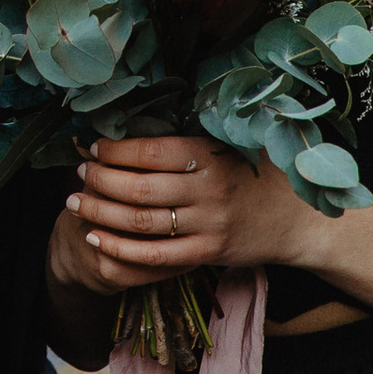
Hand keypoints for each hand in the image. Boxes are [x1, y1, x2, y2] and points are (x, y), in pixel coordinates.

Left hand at [50, 132, 321, 300]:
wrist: (296, 220)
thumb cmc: (257, 175)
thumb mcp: (231, 145)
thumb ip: (192, 137)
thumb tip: (137, 116)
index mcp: (210, 155)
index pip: (150, 152)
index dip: (114, 150)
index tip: (93, 147)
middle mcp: (208, 190)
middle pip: (138, 188)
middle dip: (99, 180)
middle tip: (78, 173)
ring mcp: (208, 224)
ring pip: (140, 222)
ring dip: (100, 212)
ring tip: (76, 203)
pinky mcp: (207, 253)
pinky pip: (154, 256)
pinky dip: (120, 249)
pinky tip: (95, 239)